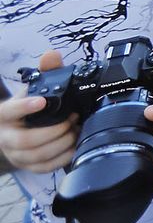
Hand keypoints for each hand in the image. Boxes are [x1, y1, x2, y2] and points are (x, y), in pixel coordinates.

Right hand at [0, 51, 78, 173]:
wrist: (16, 130)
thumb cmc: (28, 108)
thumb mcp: (33, 89)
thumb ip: (44, 71)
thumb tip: (52, 55)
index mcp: (4, 115)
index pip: (10, 111)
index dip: (25, 107)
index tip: (42, 101)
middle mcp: (6, 137)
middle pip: (26, 141)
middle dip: (54, 131)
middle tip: (72, 119)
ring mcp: (15, 154)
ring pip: (37, 155)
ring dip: (61, 143)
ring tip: (75, 130)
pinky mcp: (27, 165)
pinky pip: (44, 167)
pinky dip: (62, 158)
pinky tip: (74, 146)